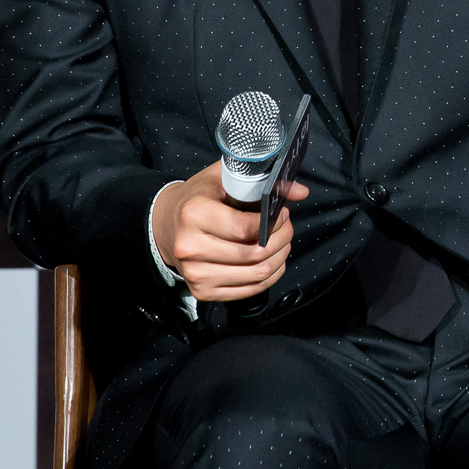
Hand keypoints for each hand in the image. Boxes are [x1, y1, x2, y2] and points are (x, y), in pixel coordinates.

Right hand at [152, 159, 308, 303]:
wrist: (167, 225)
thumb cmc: (199, 198)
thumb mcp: (225, 177)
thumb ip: (264, 181)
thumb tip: (301, 192)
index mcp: (193, 214)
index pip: (244, 228)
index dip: (272, 222)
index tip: (282, 214)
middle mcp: (190, 247)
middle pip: (253, 253)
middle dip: (281, 239)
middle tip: (286, 227)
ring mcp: (194, 273)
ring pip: (256, 274)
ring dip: (278, 257)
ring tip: (281, 242)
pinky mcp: (202, 291)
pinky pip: (249, 290)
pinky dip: (269, 276)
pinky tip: (271, 260)